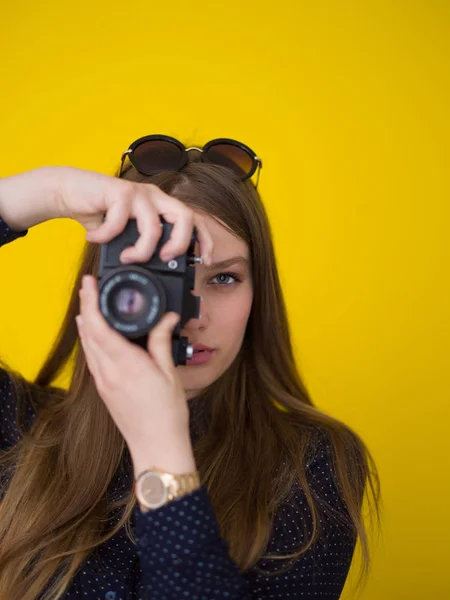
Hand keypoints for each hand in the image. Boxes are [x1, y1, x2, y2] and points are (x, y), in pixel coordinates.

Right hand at [54, 166, 212, 263]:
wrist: (70, 192)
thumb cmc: (101, 214)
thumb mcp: (126, 234)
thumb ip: (141, 245)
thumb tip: (154, 270)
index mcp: (162, 207)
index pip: (194, 221)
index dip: (205, 240)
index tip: (205, 261)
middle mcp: (156, 197)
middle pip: (185, 217)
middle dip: (180, 243)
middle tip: (164, 259)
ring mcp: (139, 193)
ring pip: (154, 225)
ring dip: (141, 249)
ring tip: (126, 257)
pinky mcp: (118, 191)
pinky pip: (119, 220)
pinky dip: (106, 236)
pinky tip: (95, 238)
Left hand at [76, 273, 193, 471]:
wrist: (156, 446)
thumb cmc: (167, 414)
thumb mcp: (170, 373)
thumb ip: (162, 342)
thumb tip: (167, 317)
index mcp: (126, 365)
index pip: (100, 327)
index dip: (91, 302)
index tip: (90, 284)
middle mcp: (109, 373)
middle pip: (88, 333)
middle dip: (86, 306)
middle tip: (88, 287)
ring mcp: (103, 382)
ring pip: (87, 346)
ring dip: (86, 322)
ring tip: (88, 304)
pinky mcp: (104, 390)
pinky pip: (91, 359)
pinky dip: (90, 340)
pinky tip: (94, 334)